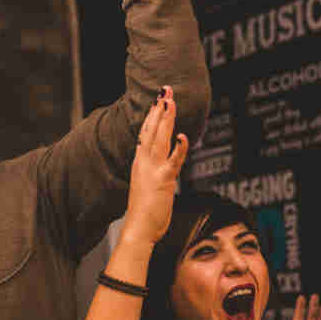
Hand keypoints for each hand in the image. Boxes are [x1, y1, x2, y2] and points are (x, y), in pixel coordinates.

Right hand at [119, 86, 187, 246]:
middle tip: (165, 90)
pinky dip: (178, 148)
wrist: (138, 229)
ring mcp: (153, 169)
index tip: (158, 99)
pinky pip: (173, 160)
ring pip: (160, 138)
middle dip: (159, 109)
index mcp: (140, 162)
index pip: (145, 132)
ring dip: (166, 119)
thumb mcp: (147, 185)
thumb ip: (154, 172)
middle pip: (152, 129)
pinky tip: (182, 135)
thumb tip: (163, 167)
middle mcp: (144, 161)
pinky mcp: (164, 180)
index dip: (152, 115)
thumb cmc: (144, 211)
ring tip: (169, 102)